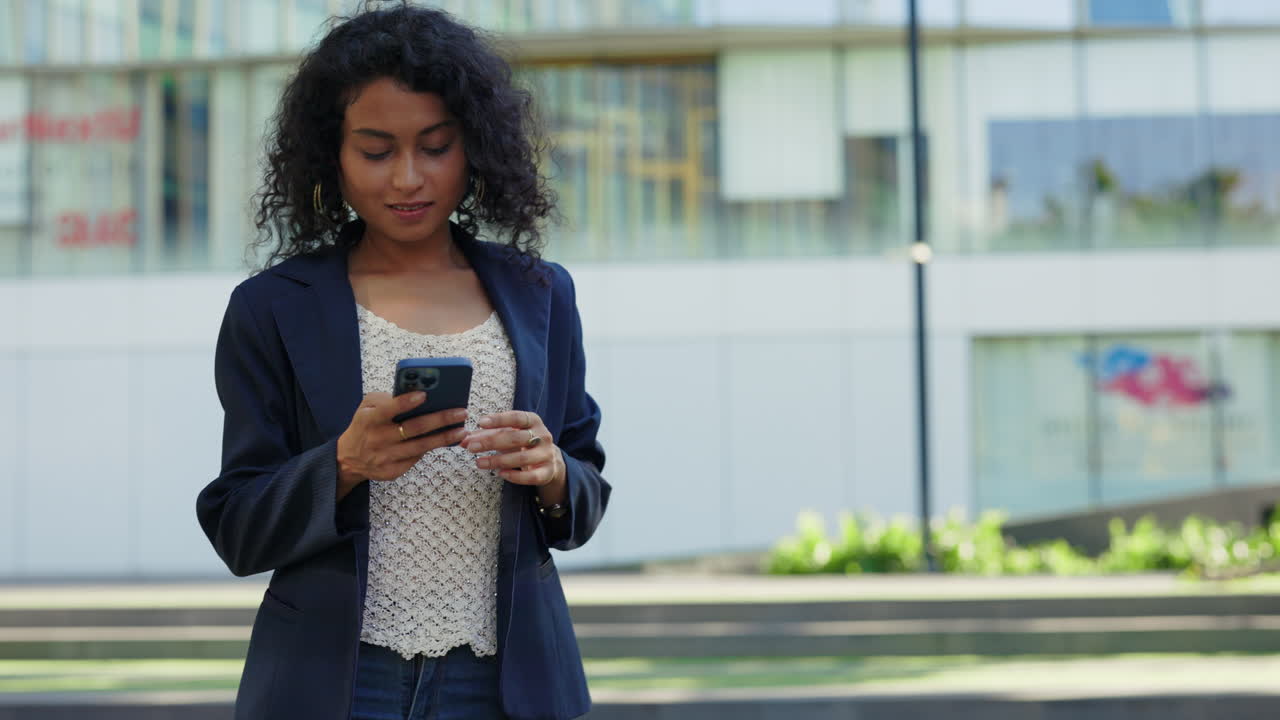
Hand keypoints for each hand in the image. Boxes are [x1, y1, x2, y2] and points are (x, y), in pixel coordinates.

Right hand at [335, 391, 468, 498]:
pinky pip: (416, 458)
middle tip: (461, 412)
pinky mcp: (391, 471)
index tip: (425, 395)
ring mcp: (384, 457)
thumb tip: (417, 395)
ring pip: (420, 447)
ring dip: (444, 438)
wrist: (348, 458)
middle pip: (413, 428)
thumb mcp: (367, 407)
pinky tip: (446, 441)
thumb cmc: (365, 425)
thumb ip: (387, 399)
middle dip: (440, 419)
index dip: (405, 402)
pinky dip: (432, 448)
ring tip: (462, 430)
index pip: (388, 409)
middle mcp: (377, 439)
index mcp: (369, 419)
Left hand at [462, 410, 564, 491]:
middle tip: (472, 447)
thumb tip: (463, 440)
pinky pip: (530, 477)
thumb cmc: (521, 442)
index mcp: (533, 421)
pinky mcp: (547, 472)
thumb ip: (486, 435)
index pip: (516, 417)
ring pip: (521, 458)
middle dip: (492, 442)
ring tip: (479, 462)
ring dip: (498, 461)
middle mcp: (543, 436)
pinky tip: (499, 474)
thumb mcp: (507, 434)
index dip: (499, 419)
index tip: (480, 422)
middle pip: (516, 438)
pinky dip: (514, 476)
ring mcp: (547, 454)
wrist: (549, 459)